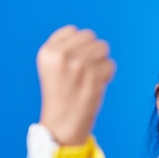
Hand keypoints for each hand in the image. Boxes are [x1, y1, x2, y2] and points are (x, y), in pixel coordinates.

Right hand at [36, 25, 115, 144]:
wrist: (62, 127)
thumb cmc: (61, 97)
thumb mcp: (53, 68)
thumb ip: (67, 49)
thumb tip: (91, 39)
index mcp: (47, 51)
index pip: (72, 31)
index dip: (78, 47)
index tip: (73, 64)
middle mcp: (61, 55)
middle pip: (90, 36)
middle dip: (91, 53)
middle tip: (84, 74)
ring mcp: (78, 64)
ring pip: (103, 47)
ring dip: (101, 63)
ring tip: (90, 79)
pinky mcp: (94, 75)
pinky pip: (110, 65)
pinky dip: (107, 76)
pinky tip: (95, 87)